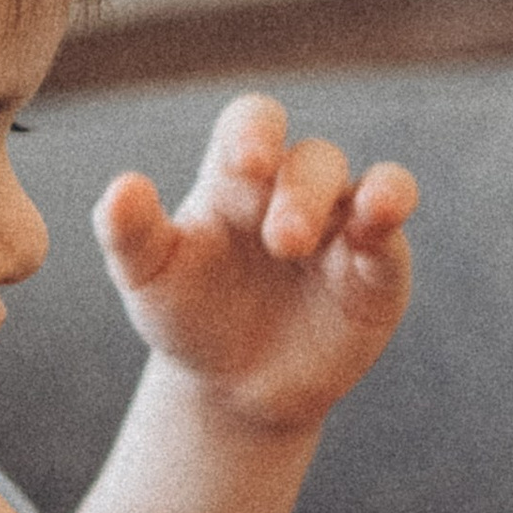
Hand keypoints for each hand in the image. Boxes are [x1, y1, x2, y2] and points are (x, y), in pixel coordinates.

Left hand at [94, 96, 416, 438]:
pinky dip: (390, 223)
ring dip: (369, 195)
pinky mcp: (377, 271)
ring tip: (368, 216)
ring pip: (371, 182)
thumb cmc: (188, 316)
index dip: (257, 132)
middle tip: (282, 242)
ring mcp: (342, 228)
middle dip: (302, 193)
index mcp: (236, 179)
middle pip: (313, 160)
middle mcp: (295, 191)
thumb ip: (130, 232)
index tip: (248, 161)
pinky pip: (391, 235)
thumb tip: (121, 187)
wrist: (232, 388)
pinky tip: (378, 228)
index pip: (254, 124)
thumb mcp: (149, 278)